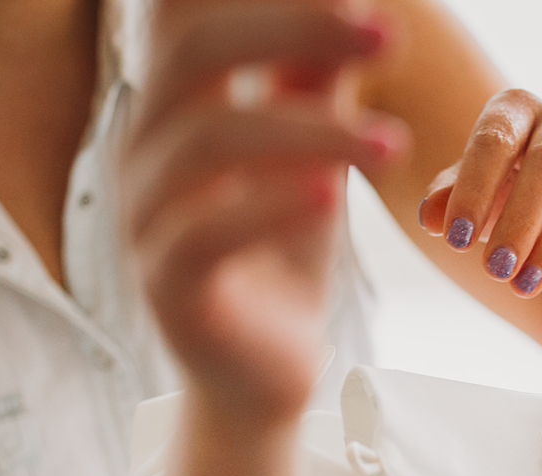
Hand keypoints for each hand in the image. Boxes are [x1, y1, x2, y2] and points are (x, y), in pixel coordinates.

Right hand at [125, 0, 409, 430]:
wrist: (265, 373)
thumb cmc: (282, 252)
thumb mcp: (314, 154)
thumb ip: (317, 80)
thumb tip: (356, 3)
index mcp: (177, 104)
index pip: (186, 12)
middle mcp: (148, 148)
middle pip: (194, 50)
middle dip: (294, 25)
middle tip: (387, 35)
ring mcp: (147, 217)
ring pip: (209, 140)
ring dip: (312, 130)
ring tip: (394, 146)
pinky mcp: (168, 285)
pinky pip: (205, 232)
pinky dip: (271, 205)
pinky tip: (332, 195)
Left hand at [415, 90, 541, 304]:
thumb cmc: (502, 189)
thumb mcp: (471, 191)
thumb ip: (447, 199)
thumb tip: (431, 218)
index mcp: (517, 109)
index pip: (495, 139)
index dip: (475, 189)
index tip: (456, 241)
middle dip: (520, 221)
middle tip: (494, 270)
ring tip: (523, 286)